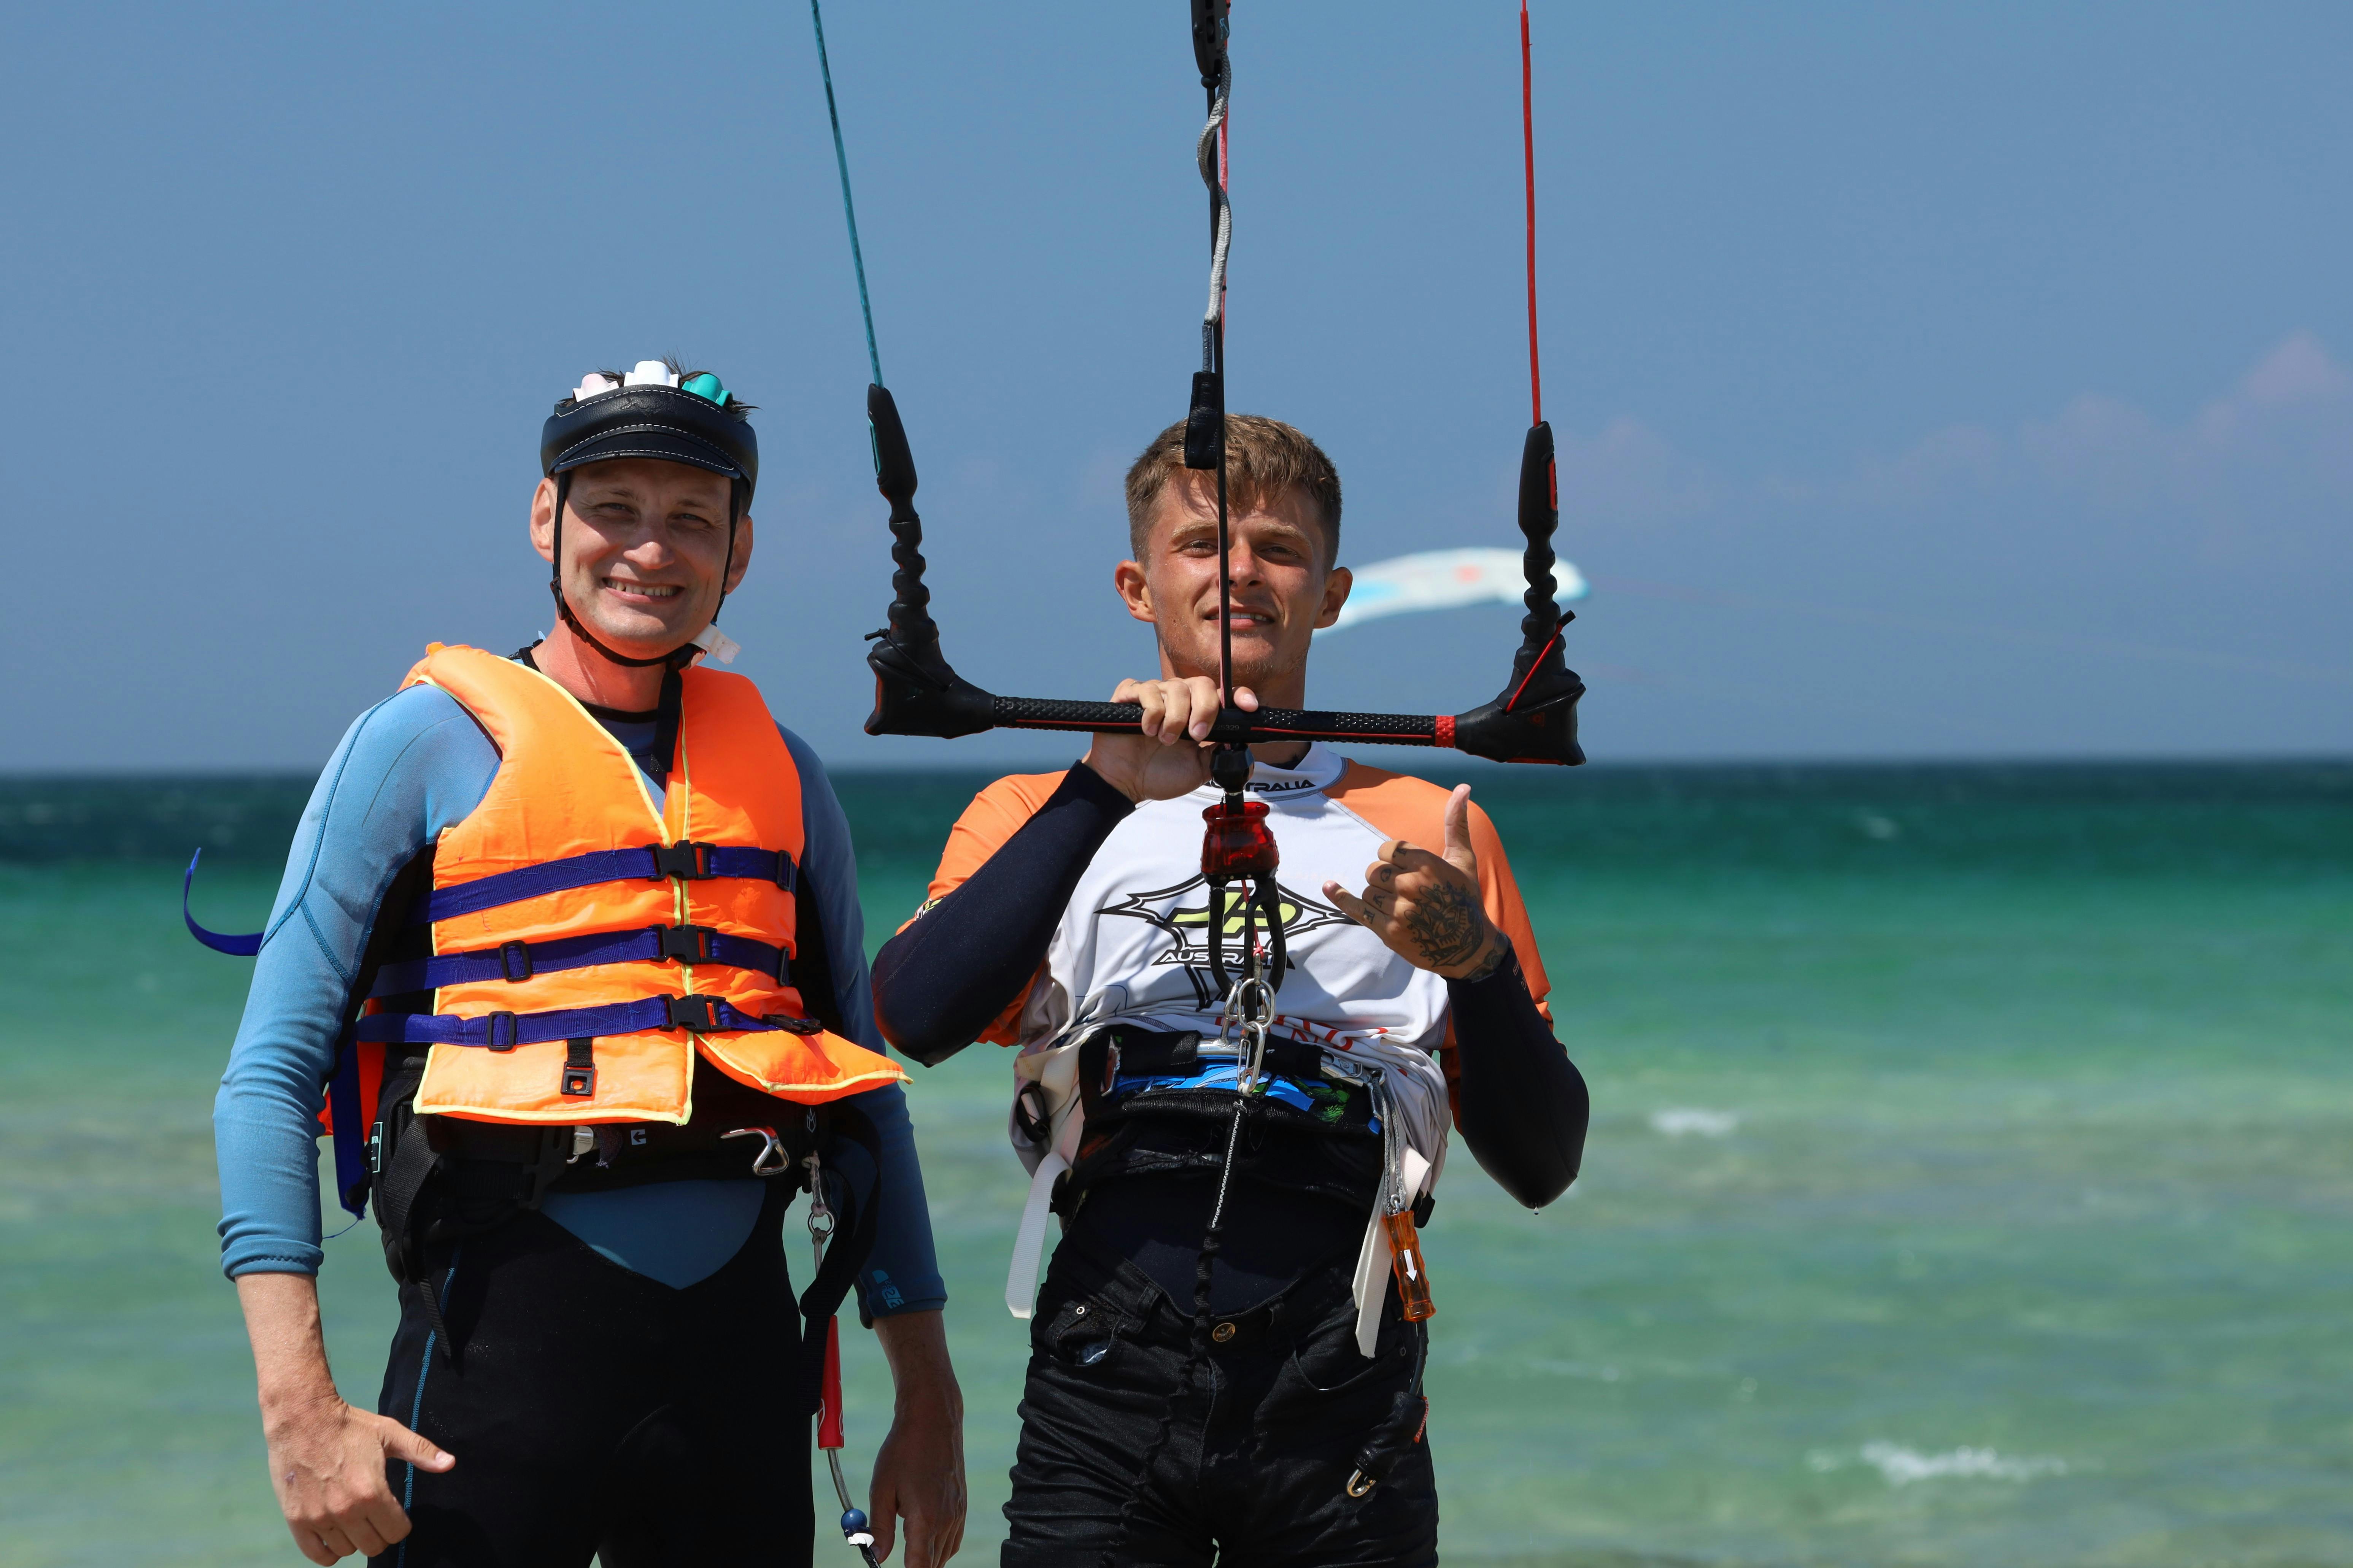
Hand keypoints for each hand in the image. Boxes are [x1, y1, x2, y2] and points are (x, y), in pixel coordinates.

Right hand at [262, 1391, 451, 1563]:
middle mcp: (346, 1510)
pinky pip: (317, 1555)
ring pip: (347, 1550)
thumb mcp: (390, 1433)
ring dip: (353, 1539)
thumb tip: (450, 1464)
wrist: (302, 1418)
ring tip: (352, 1518)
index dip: (400, 1523)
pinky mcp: (296, 1520)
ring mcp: (319, 1518)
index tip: (395, 1511)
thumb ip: (421, 1451)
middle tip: (374, 1515)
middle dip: (379, 1533)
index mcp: (372, 1492)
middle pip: (374, 1546)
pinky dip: (328, 1551)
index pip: (398, 1532)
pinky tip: (334, 1535)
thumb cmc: (349, 1425)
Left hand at [869, 1311, 965, 1566]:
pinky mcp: (962, 1506)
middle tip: (896, 1555)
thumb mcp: (882, 1488)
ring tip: (906, 1547)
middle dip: (914, 1566)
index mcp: (925, 1518)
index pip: (918, 1567)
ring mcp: (958, 1513)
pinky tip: (924, 1537)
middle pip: (932, 1565)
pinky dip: (939, 1548)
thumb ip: (880, 1528)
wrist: (934, 1420)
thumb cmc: (903, 1451)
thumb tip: (877, 1557)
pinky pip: (953, 1540)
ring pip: (944, 1555)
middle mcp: (947, 1520)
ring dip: (926, 1559)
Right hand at [1079, 676, 1258, 804]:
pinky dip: (1151, 711)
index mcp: (1198, 714)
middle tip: (1196, 735)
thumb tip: (1241, 743)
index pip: (1224, 694)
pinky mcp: (1130, 695)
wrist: (1125, 784)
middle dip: (1204, 709)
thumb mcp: (1199, 770)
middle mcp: (1179, 700)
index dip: (1239, 695)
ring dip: (1175, 718)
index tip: (1248, 707)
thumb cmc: (1159, 775)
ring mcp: (1155, 695)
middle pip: (1202, 684)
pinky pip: (1147, 689)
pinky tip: (1147, 730)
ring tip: (1165, 741)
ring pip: (1176, 687)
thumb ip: (1220, 754)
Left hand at [1324, 784, 1510, 978]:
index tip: (1405, 867)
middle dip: (1385, 877)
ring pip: (1367, 890)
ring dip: (1377, 895)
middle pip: (1374, 869)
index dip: (1393, 857)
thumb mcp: (1463, 860)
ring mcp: (1399, 910)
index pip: (1388, 849)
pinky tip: (1329, 887)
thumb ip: (1455, 823)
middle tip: (1405, 890)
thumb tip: (1463, 786)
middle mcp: (1411, 886)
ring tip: (1400, 904)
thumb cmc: (1465, 899)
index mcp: (1427, 865)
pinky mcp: (1388, 931)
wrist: (1468, 947)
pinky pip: (1356, 909)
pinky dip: (1340, 897)